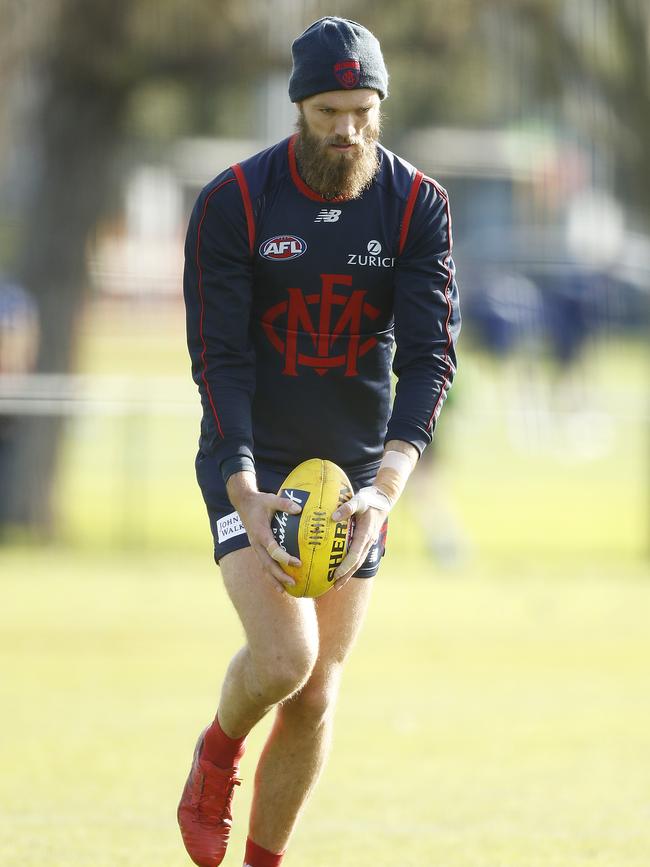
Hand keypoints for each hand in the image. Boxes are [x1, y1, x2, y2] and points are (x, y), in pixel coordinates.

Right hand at [227, 475, 301, 591]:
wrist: (243, 503)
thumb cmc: (259, 501)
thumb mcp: (271, 499)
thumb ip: (284, 504)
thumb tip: (299, 509)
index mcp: (260, 533)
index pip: (272, 549)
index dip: (284, 558)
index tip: (297, 563)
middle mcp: (256, 543)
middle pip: (267, 564)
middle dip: (279, 575)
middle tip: (293, 583)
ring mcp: (255, 547)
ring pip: (264, 567)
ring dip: (274, 579)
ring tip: (285, 591)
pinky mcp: (257, 548)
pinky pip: (263, 564)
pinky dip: (271, 574)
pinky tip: (279, 583)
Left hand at [330, 486, 390, 589]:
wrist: (383, 499)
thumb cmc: (369, 499)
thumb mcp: (359, 500)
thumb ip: (347, 507)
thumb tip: (333, 517)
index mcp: (366, 534)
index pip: (355, 554)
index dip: (346, 566)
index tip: (336, 574)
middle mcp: (368, 541)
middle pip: (356, 563)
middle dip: (346, 575)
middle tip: (334, 586)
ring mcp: (368, 542)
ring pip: (358, 561)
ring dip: (348, 573)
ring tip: (336, 583)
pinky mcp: (366, 540)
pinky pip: (357, 555)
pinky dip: (350, 564)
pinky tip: (341, 568)